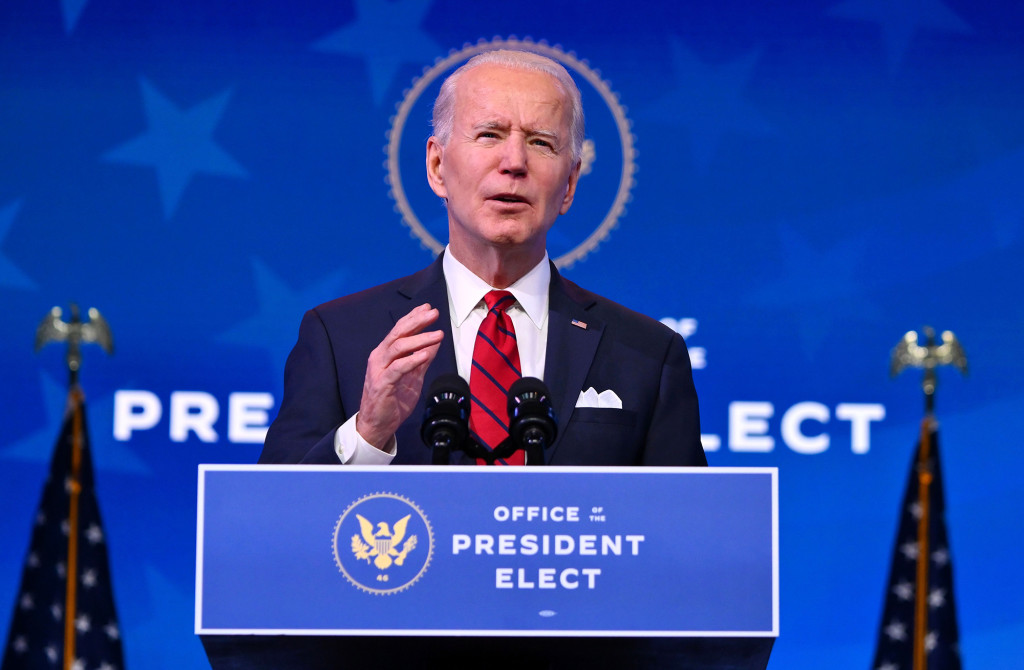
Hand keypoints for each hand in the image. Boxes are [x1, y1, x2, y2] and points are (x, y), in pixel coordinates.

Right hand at [356, 303, 442, 449]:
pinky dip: (412, 360)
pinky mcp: (381, 384)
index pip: (400, 330)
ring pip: (398, 347)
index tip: (428, 308)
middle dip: (417, 321)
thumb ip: (422, 360)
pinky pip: (398, 368)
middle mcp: (380, 357)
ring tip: (437, 334)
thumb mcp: (413, 376)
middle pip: (398, 333)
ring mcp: (379, 370)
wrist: (377, 424)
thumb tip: (434, 342)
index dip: (414, 317)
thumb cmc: (393, 400)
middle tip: (434, 314)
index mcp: (386, 353)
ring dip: (419, 339)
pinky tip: (425, 354)